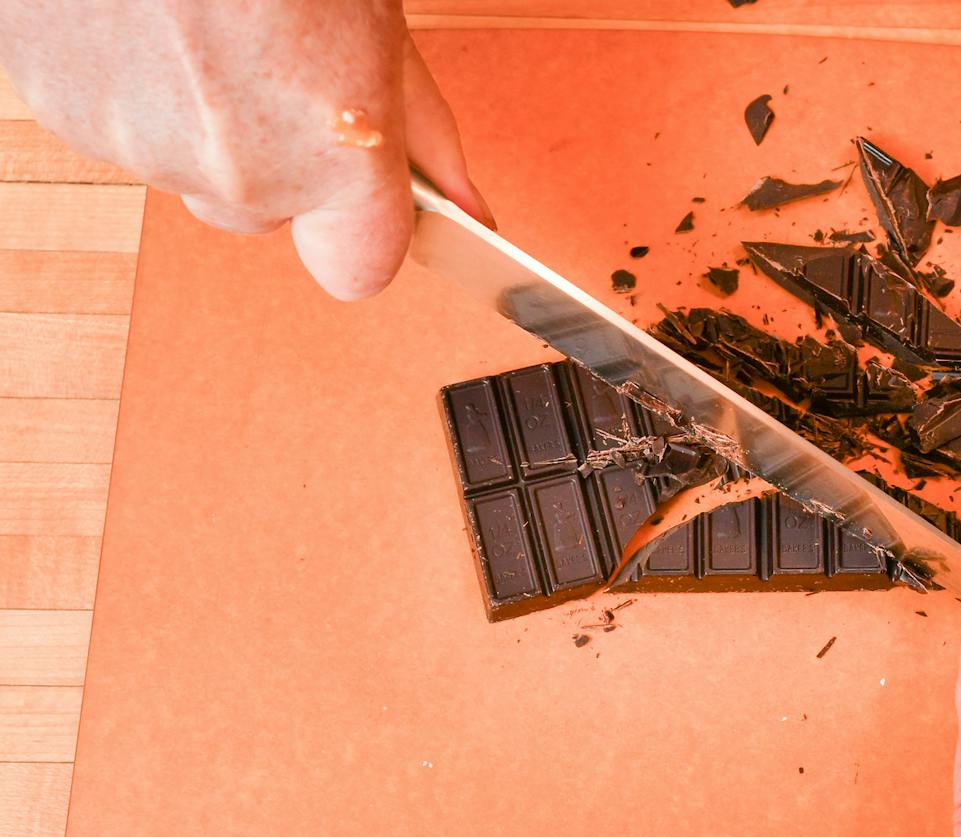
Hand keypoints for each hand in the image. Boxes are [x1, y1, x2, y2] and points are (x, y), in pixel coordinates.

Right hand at [0, 0, 492, 299]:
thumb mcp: (379, 22)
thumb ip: (421, 128)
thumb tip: (472, 213)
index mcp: (338, 154)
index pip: (361, 270)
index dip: (357, 225)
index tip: (359, 192)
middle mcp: (244, 176)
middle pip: (268, 215)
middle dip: (278, 159)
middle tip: (272, 58)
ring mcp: (148, 150)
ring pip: (189, 171)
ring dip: (201, 119)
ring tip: (202, 24)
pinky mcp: (70, 115)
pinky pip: (121, 132)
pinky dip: (134, 89)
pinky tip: (148, 22)